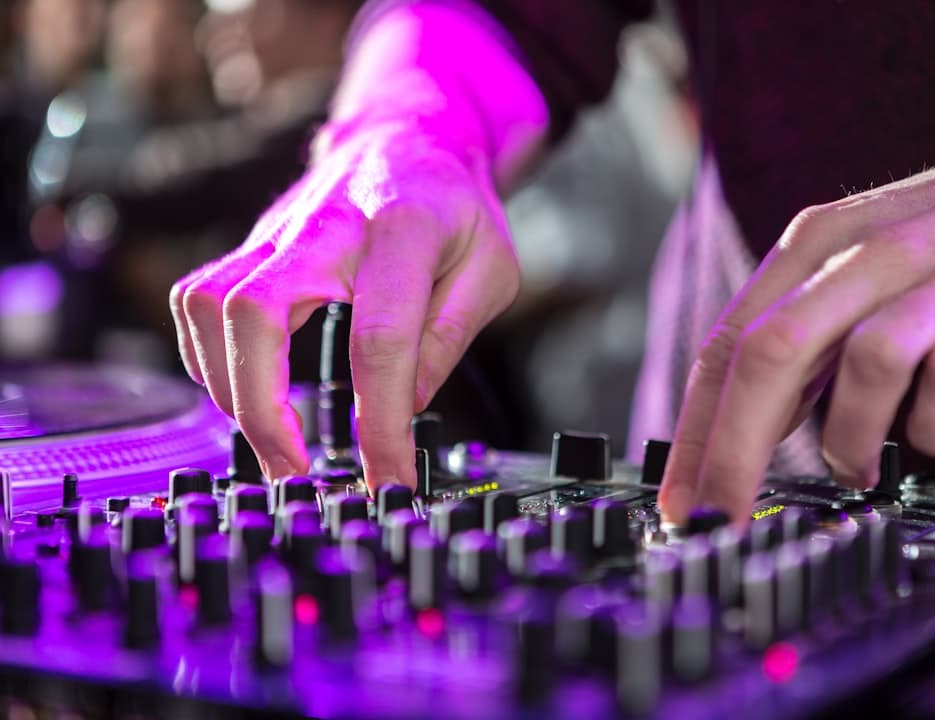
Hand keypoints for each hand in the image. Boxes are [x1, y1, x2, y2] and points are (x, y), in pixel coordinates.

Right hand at [170, 126, 519, 488]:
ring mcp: (277, 231)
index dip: (379, 422)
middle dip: (262, 407)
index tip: (389, 476)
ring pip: (208, 304)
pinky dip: (206, 357)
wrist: (407, 138)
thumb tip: (404, 406)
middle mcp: (324, 225)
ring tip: (270, 440)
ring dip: (227, 387)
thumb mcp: (491, 270)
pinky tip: (243, 392)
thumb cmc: (455, 208)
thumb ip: (449, 337)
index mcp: (401, 230)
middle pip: (255, 311)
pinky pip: (197, 301)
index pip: (379, 340)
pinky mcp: (251, 244)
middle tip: (294, 468)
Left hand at [659, 122, 934, 525]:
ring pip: (860, 368)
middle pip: (771, 356)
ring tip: (855, 467)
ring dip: (847, 441)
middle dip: (734, 450)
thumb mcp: (855, 263)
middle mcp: (863, 256)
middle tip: (724, 515)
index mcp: (813, 245)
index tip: (680, 495)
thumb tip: (747, 424)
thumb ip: (803, 335)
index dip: (693, 429)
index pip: (727, 344)